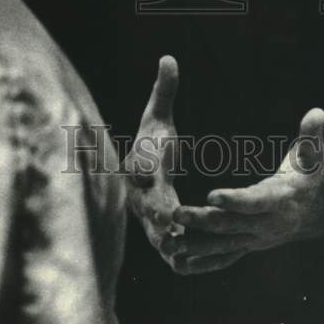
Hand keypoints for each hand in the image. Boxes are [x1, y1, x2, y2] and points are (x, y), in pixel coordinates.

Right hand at [124, 56, 184, 268]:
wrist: (144, 171)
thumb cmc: (154, 140)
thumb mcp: (159, 115)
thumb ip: (165, 90)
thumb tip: (168, 57)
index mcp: (141, 161)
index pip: (139, 165)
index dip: (143, 169)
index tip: (150, 174)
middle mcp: (139, 190)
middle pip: (144, 200)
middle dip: (154, 209)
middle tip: (167, 217)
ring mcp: (145, 213)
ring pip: (151, 228)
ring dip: (162, 238)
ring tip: (177, 248)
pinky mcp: (156, 229)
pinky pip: (161, 243)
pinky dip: (170, 254)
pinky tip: (184, 265)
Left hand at [169, 108, 323, 275]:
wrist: (318, 212)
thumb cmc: (310, 175)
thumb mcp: (314, 154)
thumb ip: (311, 133)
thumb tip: (318, 111)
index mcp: (281, 199)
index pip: (256, 201)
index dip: (235, 199)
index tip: (212, 194)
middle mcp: (268, 224)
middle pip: (232, 224)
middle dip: (204, 220)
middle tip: (177, 213)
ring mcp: (257, 238)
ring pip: (224, 244)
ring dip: (197, 244)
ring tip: (170, 242)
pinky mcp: (249, 245)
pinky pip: (225, 257)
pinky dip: (204, 262)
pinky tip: (180, 264)